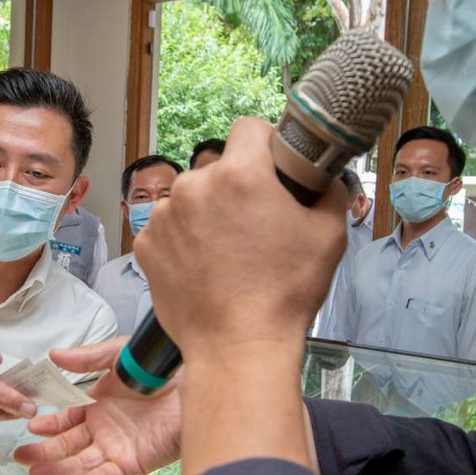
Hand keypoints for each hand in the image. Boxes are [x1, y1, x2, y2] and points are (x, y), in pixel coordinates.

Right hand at [14, 338, 181, 474]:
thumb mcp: (118, 356)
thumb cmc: (161, 368)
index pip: (65, 421)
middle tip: (21, 456)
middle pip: (68, 447)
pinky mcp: (134, 462)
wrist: (196, 380)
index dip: (48, 425)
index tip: (31, 425)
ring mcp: (118, 448)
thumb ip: (87, 357)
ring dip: (57, 469)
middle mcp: (105, 430)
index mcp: (98, 406)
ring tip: (35, 471)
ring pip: (81, 464)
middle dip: (43, 452)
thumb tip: (54, 356)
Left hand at [134, 118, 349, 360]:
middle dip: (237, 187)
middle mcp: (194, 186)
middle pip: (219, 168)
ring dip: (208, 214)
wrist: (238, 346)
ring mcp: (164, 216)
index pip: (249, 127)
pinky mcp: (146, 244)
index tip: (274, 166)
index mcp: (239, 174)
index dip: (266, 144)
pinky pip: (169, 227)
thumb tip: (325, 178)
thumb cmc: (284, 293)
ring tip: (229, 252)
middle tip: (257, 224)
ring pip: (191, 198)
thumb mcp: (329, 234)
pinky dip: (185, 240)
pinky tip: (206, 266)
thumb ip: (329, 191)